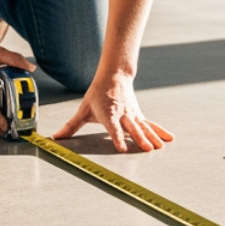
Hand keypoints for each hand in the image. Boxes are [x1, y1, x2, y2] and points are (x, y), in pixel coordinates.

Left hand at [53, 72, 173, 152]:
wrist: (114, 75)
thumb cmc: (98, 94)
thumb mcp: (83, 109)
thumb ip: (71, 126)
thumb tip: (55, 137)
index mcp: (108, 114)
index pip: (113, 128)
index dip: (117, 138)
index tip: (121, 148)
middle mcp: (123, 115)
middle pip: (132, 128)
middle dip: (139, 139)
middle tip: (147, 149)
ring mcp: (133, 115)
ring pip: (144, 127)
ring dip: (152, 137)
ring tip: (158, 147)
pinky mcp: (139, 115)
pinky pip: (151, 124)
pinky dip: (160, 131)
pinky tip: (169, 139)